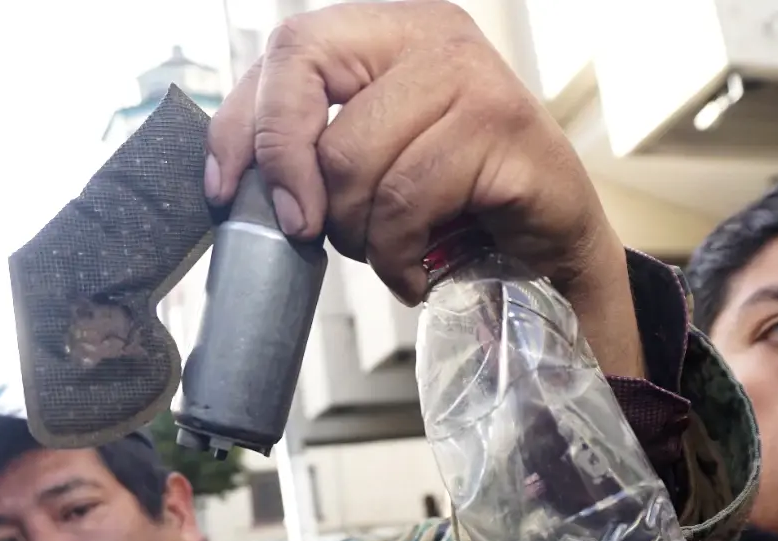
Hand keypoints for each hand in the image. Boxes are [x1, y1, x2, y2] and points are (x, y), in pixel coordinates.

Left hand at [206, 0, 643, 377]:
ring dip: (361, 238)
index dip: (247, 126)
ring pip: (360, 168)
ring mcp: (478, 81)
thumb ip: (311, 144)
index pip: (291, 50)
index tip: (227, 191)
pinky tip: (417, 272)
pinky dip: (399, 259)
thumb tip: (233, 175)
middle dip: (311, 198)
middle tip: (324, 235)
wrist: (550, 236)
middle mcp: (436, 39)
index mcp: (390, 31)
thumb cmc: (457, 198)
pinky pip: (409, 205)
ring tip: (391, 253)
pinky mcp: (507, 134)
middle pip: (321, 116)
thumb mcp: (372, 157)